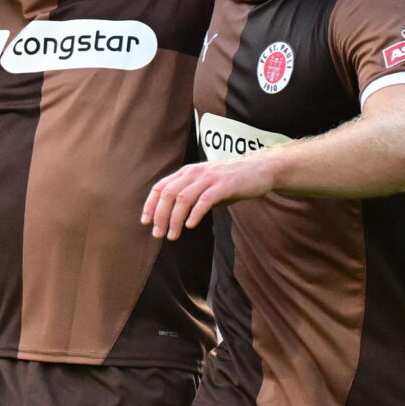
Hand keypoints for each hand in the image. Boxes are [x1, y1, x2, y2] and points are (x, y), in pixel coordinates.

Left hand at [143, 156, 277, 239]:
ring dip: (175, 219)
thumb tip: (171, 219)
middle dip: (160, 216)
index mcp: (187, 172)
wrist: (258, 170)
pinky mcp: (224, 185)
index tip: (146, 222)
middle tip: (158, 234)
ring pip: (183, 199)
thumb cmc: (230, 182)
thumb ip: (190, 198)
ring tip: (172, 236)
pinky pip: (204, 200)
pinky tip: (190, 226)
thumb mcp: (205, 187)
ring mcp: (209, 178)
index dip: (150, 205)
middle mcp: (194, 172)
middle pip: (168, 194)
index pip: (160, 187)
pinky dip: (194, 214)